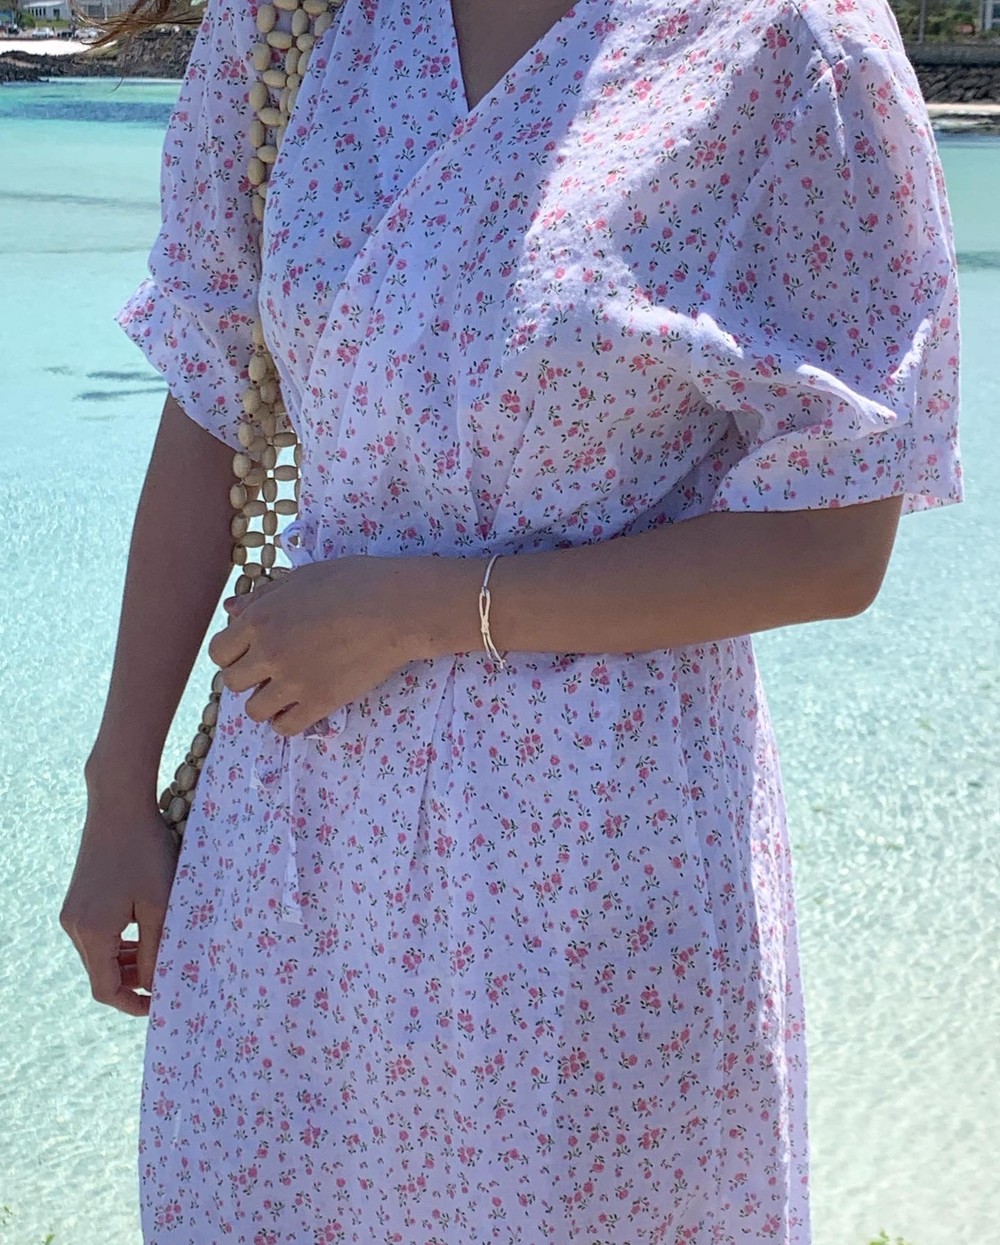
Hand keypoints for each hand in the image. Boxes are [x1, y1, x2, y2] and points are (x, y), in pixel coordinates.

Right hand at [61, 795, 179, 1016]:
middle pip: (100, 973)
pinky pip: (97, 934)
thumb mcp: (159, 904)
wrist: (119, 805)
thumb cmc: (146, 851)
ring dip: (127, 962)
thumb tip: (156, 985)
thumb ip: (157, 949)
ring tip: (161, 957)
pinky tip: (145, 934)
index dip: (133, 1004)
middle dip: (133, 983)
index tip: (160, 1005)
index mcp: (91, 933)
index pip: (105, 990)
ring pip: (99, 954)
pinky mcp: (78, 899)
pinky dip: (119, 943)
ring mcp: (73, 911)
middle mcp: (74, 926)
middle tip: (168, 979)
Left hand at [207, 556, 433, 736]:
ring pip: (254, 710)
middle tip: (270, 671)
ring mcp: (293, 681)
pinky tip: (299, 708)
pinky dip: (287, 722)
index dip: (233, 654)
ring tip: (285, 692)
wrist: (398, 609)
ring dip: (266, 702)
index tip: (250, 653)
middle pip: (232, 682)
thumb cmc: (354, 583)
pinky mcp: (320, 702)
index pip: (219, 652)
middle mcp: (269, 652)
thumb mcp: (302, 578)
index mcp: (260, 619)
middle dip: (248, 677)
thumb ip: (263, 596)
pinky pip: (285, 728)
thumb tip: (231, 609)